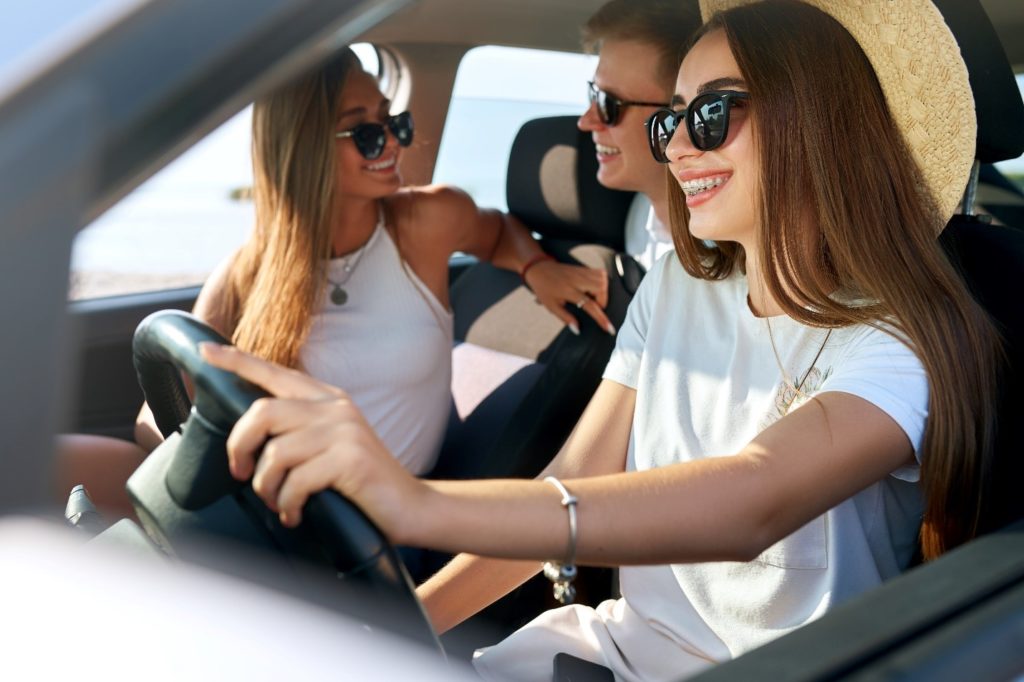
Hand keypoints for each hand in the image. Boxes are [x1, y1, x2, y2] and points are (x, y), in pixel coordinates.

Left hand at [199, 343, 424, 538]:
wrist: (412, 506)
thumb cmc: (363, 483)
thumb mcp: (331, 446)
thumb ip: (300, 432)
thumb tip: (252, 441)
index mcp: (329, 399)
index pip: (274, 372)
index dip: (237, 361)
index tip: (206, 351)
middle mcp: (335, 408)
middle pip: (262, 412)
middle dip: (239, 446)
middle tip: (241, 473)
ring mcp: (344, 432)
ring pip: (275, 452)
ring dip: (267, 487)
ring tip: (279, 502)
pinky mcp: (350, 459)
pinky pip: (296, 481)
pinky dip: (288, 504)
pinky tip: (296, 514)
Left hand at [524, 260, 613, 334]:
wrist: (539, 269)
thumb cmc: (544, 289)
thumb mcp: (551, 306)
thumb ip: (565, 318)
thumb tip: (577, 330)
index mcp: (569, 291)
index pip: (590, 305)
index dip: (601, 318)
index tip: (610, 329)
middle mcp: (577, 280)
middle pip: (601, 288)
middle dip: (603, 301)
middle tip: (595, 307)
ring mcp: (581, 272)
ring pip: (603, 279)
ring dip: (603, 292)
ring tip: (594, 298)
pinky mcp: (584, 268)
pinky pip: (601, 273)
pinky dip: (602, 283)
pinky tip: (594, 289)